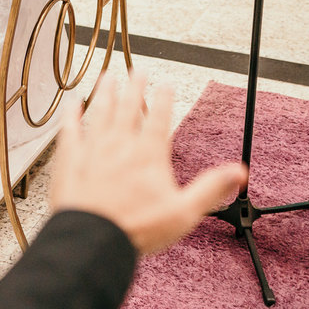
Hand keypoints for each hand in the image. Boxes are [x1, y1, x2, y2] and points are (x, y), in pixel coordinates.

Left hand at [50, 76, 246, 254]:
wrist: (93, 238)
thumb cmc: (136, 228)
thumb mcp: (184, 212)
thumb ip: (210, 188)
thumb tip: (238, 172)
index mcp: (149, 155)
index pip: (160, 118)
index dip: (164, 99)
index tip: (165, 84)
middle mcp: (120, 145)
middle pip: (129, 109)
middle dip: (134, 88)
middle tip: (137, 71)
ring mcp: (93, 150)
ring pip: (100, 112)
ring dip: (104, 93)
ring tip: (107, 76)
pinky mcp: (70, 160)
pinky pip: (70, 130)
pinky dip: (71, 115)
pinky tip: (71, 104)